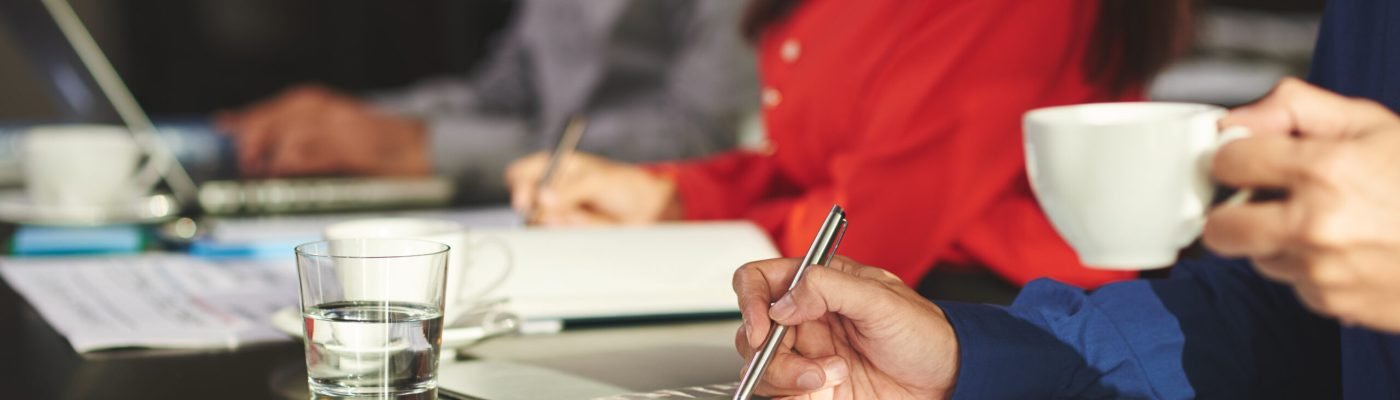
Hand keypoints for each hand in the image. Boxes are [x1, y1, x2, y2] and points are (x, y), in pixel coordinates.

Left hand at [217, 84, 430, 176]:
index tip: (223, 124)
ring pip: (295, 129)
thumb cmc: (379, 148)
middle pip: (283, 113)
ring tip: (257, 166)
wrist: (421, 149)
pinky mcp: (354, 149)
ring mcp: (343, 128)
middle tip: (241, 155)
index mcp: (327, 106)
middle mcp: (332, 111)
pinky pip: (316, 150)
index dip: (249, 115)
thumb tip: (270, 158)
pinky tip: (280, 169)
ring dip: (270, 147)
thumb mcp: (341, 137)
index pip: (281, 106)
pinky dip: (293, 159)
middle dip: (256, 131)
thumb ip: (309, 141)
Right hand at [504, 152, 680, 224]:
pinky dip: (570, 232)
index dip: (519, 187)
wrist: (646, 210)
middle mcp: (550, 187)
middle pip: (524, 203)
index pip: (520, 174)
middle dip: (539, 211)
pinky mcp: (566, 229)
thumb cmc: (624, 185)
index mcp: (554, 165)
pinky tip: (587, 224)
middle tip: (558, 213)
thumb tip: (544, 197)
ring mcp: (557, 210)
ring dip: (559, 222)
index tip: (527, 200)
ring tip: (583, 216)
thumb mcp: (598, 181)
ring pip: (540, 223)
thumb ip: (570, 190)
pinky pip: (557, 235)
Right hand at [732, 256, 957, 398]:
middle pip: (752, 329)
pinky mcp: (811, 389)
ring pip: (761, 366)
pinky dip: (792, 395)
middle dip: (770, 349)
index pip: (760, 280)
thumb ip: (829, 287)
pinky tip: (827, 390)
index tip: (763, 325)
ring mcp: (806, 356)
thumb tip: (784, 300)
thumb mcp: (882, 300)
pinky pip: (778, 393)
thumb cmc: (926, 335)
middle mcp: (806, 320)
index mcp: (818, 285)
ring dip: (787, 375)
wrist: (947, 383)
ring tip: (828, 377)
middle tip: (806, 361)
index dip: (750, 299)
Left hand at [1204, 77, 1399, 331]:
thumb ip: (1296, 108)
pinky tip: (1346, 252)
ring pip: (1256, 258)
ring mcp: (1322, 271)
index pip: (1227, 162)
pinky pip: (1292, 285)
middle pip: (1220, 228)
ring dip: (1275, 242)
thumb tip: (1238, 119)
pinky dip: (1308, 271)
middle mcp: (1316, 224)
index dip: (1235, 158)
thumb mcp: (1372, 124)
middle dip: (1233, 212)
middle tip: (1260, 200)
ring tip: (1325, 224)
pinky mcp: (1332, 305)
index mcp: (1324, 169)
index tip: (1246, 160)